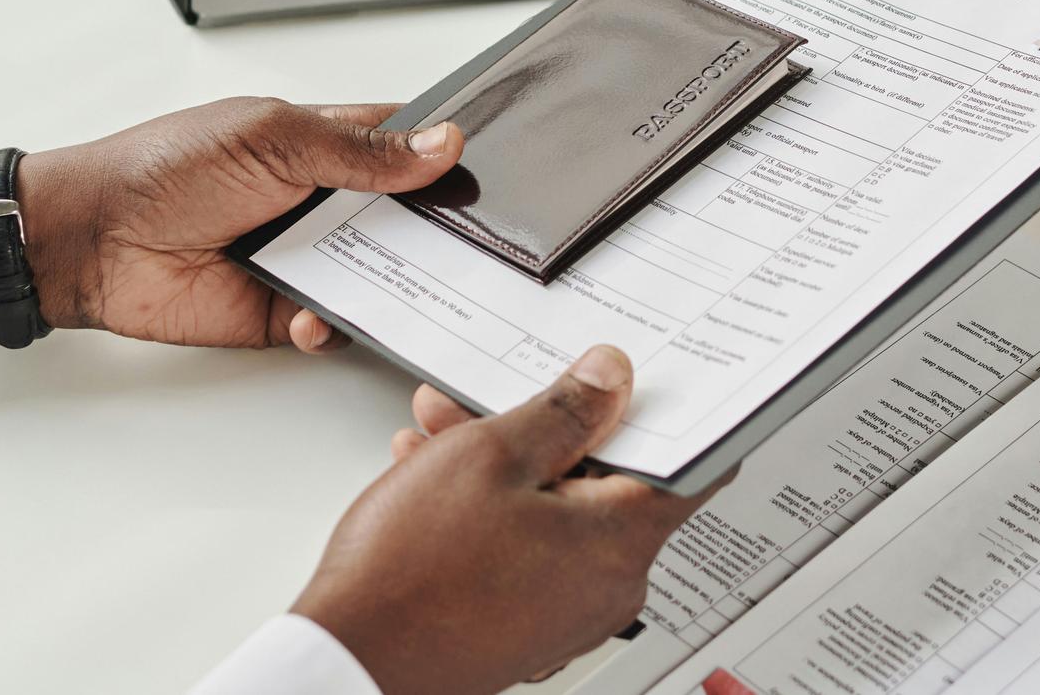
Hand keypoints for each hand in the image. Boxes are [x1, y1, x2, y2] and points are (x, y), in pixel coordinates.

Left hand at [9, 96, 463, 352]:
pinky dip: (331, 324)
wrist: (91, 241)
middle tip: (466, 242)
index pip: (405, 144)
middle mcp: (322, 199)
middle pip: (404, 216)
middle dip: (433, 230)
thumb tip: (440, 144)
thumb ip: (359, 149)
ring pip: (377, 274)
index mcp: (324, 142)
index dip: (445, 155)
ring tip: (405, 285)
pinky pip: (332, 322)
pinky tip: (311, 315)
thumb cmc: (162, 168)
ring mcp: (305, 255)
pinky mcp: (281, 309)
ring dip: (392, 282)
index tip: (487, 171)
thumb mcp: (271, 139)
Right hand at [296, 346, 717, 694]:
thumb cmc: (412, 576)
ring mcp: (565, 609)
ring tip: (444, 427)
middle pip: (607, 480)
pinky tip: (435, 472)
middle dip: (552, 425)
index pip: (691, 465)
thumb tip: (612, 378)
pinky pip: (528, 543)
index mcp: (620, 541)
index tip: (651, 376)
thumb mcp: (490, 456)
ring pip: (555, 506)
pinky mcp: (525, 621)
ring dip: (508, 459)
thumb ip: (564, 410)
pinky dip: (493, 504)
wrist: (348, 662)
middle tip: (507, 390)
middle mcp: (606, 585)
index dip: (672, 411)